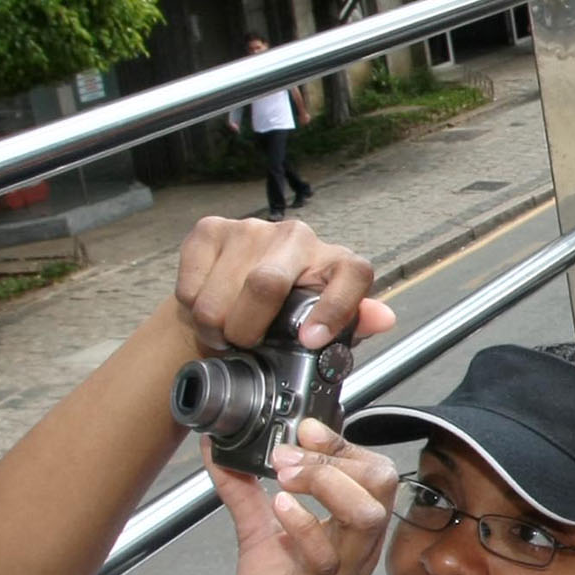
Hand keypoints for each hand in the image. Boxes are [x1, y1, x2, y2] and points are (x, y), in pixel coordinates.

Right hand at [173, 217, 394, 356]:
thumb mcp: (326, 330)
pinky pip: (192, 282)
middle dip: (246, 329)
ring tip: (223, 332)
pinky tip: (206, 306)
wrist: (239, 295)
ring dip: (214, 325)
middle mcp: (299, 238)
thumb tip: (383, 318)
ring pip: (222, 291)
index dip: (333, 310)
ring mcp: (253, 229)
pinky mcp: (211, 229)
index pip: (351, 275)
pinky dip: (192, 307)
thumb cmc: (289, 315)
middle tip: (242, 345)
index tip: (310, 340)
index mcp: (338, 263)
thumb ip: (353, 325)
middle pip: (266, 283)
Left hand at [216, 419, 397, 574]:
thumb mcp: (262, 538)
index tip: (304, 427)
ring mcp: (338, 572)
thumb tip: (221, 452)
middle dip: (335, 455)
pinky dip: (304, 525)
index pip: (372, 469)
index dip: (343, 442)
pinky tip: (280, 507)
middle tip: (289, 451)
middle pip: (380, 482)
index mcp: (350, 528)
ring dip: (324, 483)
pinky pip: (323, 557)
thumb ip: (245, 494)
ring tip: (285, 474)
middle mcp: (355, 547)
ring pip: (363, 514)